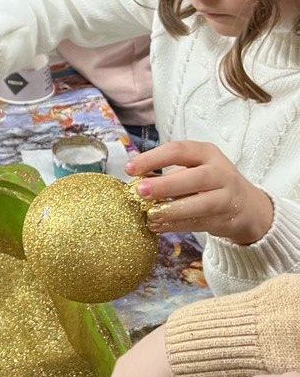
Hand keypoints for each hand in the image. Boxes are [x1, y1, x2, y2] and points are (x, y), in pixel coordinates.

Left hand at [125, 142, 273, 245]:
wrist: (247, 205)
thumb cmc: (209, 182)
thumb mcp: (192, 169)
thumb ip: (166, 173)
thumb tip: (135, 180)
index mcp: (206, 153)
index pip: (178, 150)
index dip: (153, 158)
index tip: (130, 169)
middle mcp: (220, 172)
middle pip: (194, 177)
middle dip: (165, 185)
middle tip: (140, 191)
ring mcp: (226, 196)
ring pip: (201, 203)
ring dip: (172, 210)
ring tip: (150, 214)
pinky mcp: (225, 218)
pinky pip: (199, 223)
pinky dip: (176, 225)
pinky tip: (157, 226)